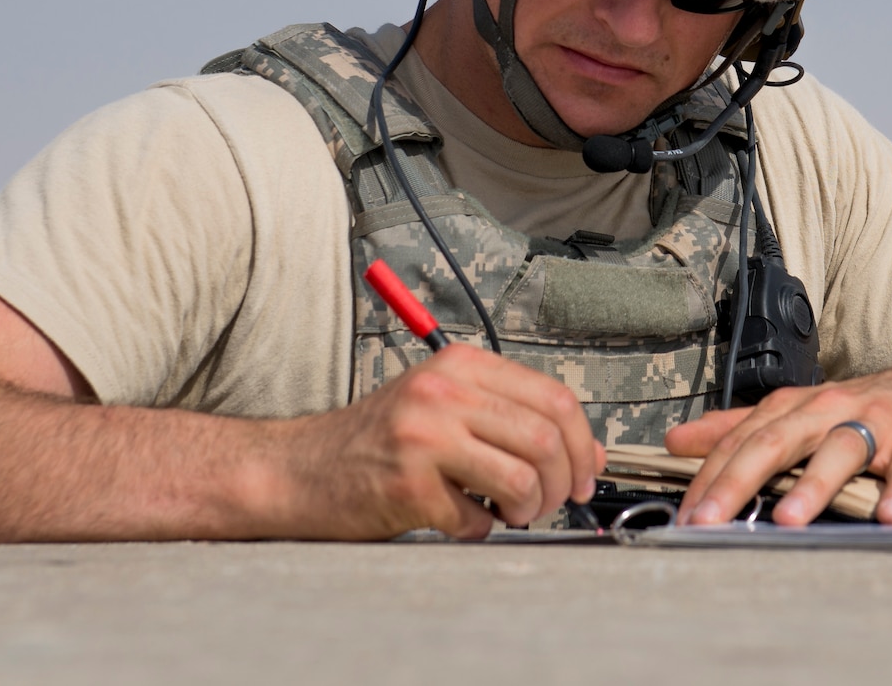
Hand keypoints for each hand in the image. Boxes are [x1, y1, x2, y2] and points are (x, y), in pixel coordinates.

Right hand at [281, 343, 603, 539]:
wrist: (301, 471)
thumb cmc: (379, 443)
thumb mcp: (446, 408)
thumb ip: (513, 419)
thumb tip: (590, 455)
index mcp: (460, 364)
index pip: (554, 397)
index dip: (581, 443)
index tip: (584, 473)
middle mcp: (443, 391)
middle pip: (545, 438)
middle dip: (563, 483)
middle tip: (552, 503)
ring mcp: (424, 435)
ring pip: (522, 478)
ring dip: (529, 509)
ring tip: (510, 512)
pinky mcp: (408, 484)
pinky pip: (476, 517)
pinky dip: (480, 528)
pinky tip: (460, 519)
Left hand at [664, 362, 891, 526]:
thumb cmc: (861, 408)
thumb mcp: (796, 412)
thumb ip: (737, 428)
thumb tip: (676, 442)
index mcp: (795, 408)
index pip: (741, 440)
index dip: (709, 477)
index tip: (685, 515)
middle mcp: (829, 411)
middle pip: (777, 442)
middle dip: (738, 481)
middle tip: (709, 520)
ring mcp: (875, 426)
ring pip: (839, 451)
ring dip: (813, 485)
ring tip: (788, 519)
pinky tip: (887, 515)